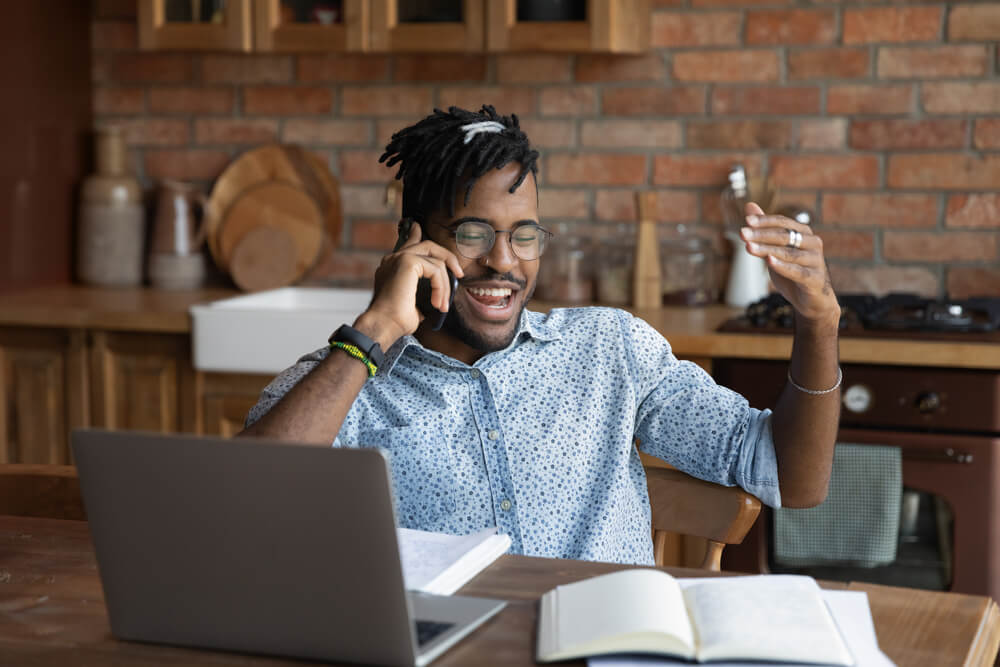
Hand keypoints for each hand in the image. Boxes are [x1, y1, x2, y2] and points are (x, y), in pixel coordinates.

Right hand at [355, 224, 464, 347]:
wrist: (383, 325)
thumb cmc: (395, 320)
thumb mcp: (413, 303)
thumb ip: (423, 291)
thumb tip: (439, 295)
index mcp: (392, 265)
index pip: (409, 243)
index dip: (416, 234)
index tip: (422, 230)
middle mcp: (393, 258)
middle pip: (428, 245)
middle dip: (448, 257)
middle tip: (459, 274)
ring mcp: (400, 257)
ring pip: (436, 259)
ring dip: (445, 284)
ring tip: (441, 305)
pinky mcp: (407, 261)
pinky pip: (436, 269)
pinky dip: (441, 287)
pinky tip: (437, 302)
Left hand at [739, 202, 838, 326]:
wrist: (811, 301)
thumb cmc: (791, 272)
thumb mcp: (774, 250)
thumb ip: (763, 230)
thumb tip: (749, 205)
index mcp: (803, 233)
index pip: (783, 222)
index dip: (764, 221)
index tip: (746, 221)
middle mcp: (813, 243)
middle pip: (785, 236)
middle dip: (761, 234)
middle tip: (742, 234)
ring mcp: (816, 260)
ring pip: (789, 253)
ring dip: (767, 250)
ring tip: (748, 248)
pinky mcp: (816, 278)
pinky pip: (797, 271)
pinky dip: (783, 266)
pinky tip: (769, 261)